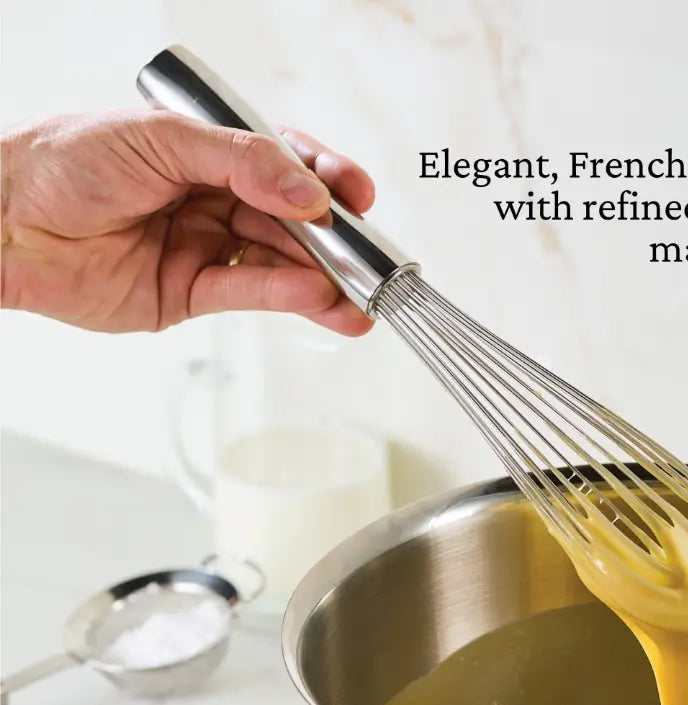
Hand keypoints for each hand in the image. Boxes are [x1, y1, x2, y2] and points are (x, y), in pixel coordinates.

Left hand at [1, 111, 373, 334]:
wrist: (3, 224)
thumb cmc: (61, 162)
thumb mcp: (158, 140)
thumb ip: (238, 163)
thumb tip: (304, 190)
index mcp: (206, 152)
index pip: (283, 163)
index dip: (325, 178)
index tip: (356, 194)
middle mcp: (211, 199)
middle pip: (290, 219)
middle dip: (334, 239)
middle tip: (370, 257)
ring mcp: (203, 247)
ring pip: (277, 262)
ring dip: (322, 280)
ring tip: (359, 298)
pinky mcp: (189, 293)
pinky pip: (246, 293)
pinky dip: (282, 295)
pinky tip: (316, 298)